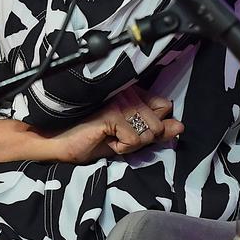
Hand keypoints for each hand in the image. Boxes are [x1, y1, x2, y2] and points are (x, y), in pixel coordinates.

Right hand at [45, 87, 183, 164]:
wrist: (59, 142)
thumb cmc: (90, 139)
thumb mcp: (128, 138)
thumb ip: (155, 131)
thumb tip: (180, 126)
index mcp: (131, 91)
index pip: (164, 106)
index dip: (151, 124)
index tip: (126, 128)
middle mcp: (127, 91)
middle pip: (159, 124)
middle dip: (141, 138)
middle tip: (115, 135)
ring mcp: (120, 101)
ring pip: (150, 133)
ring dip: (131, 144)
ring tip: (109, 137)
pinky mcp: (112, 113)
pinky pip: (135, 140)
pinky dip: (121, 148)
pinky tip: (104, 139)